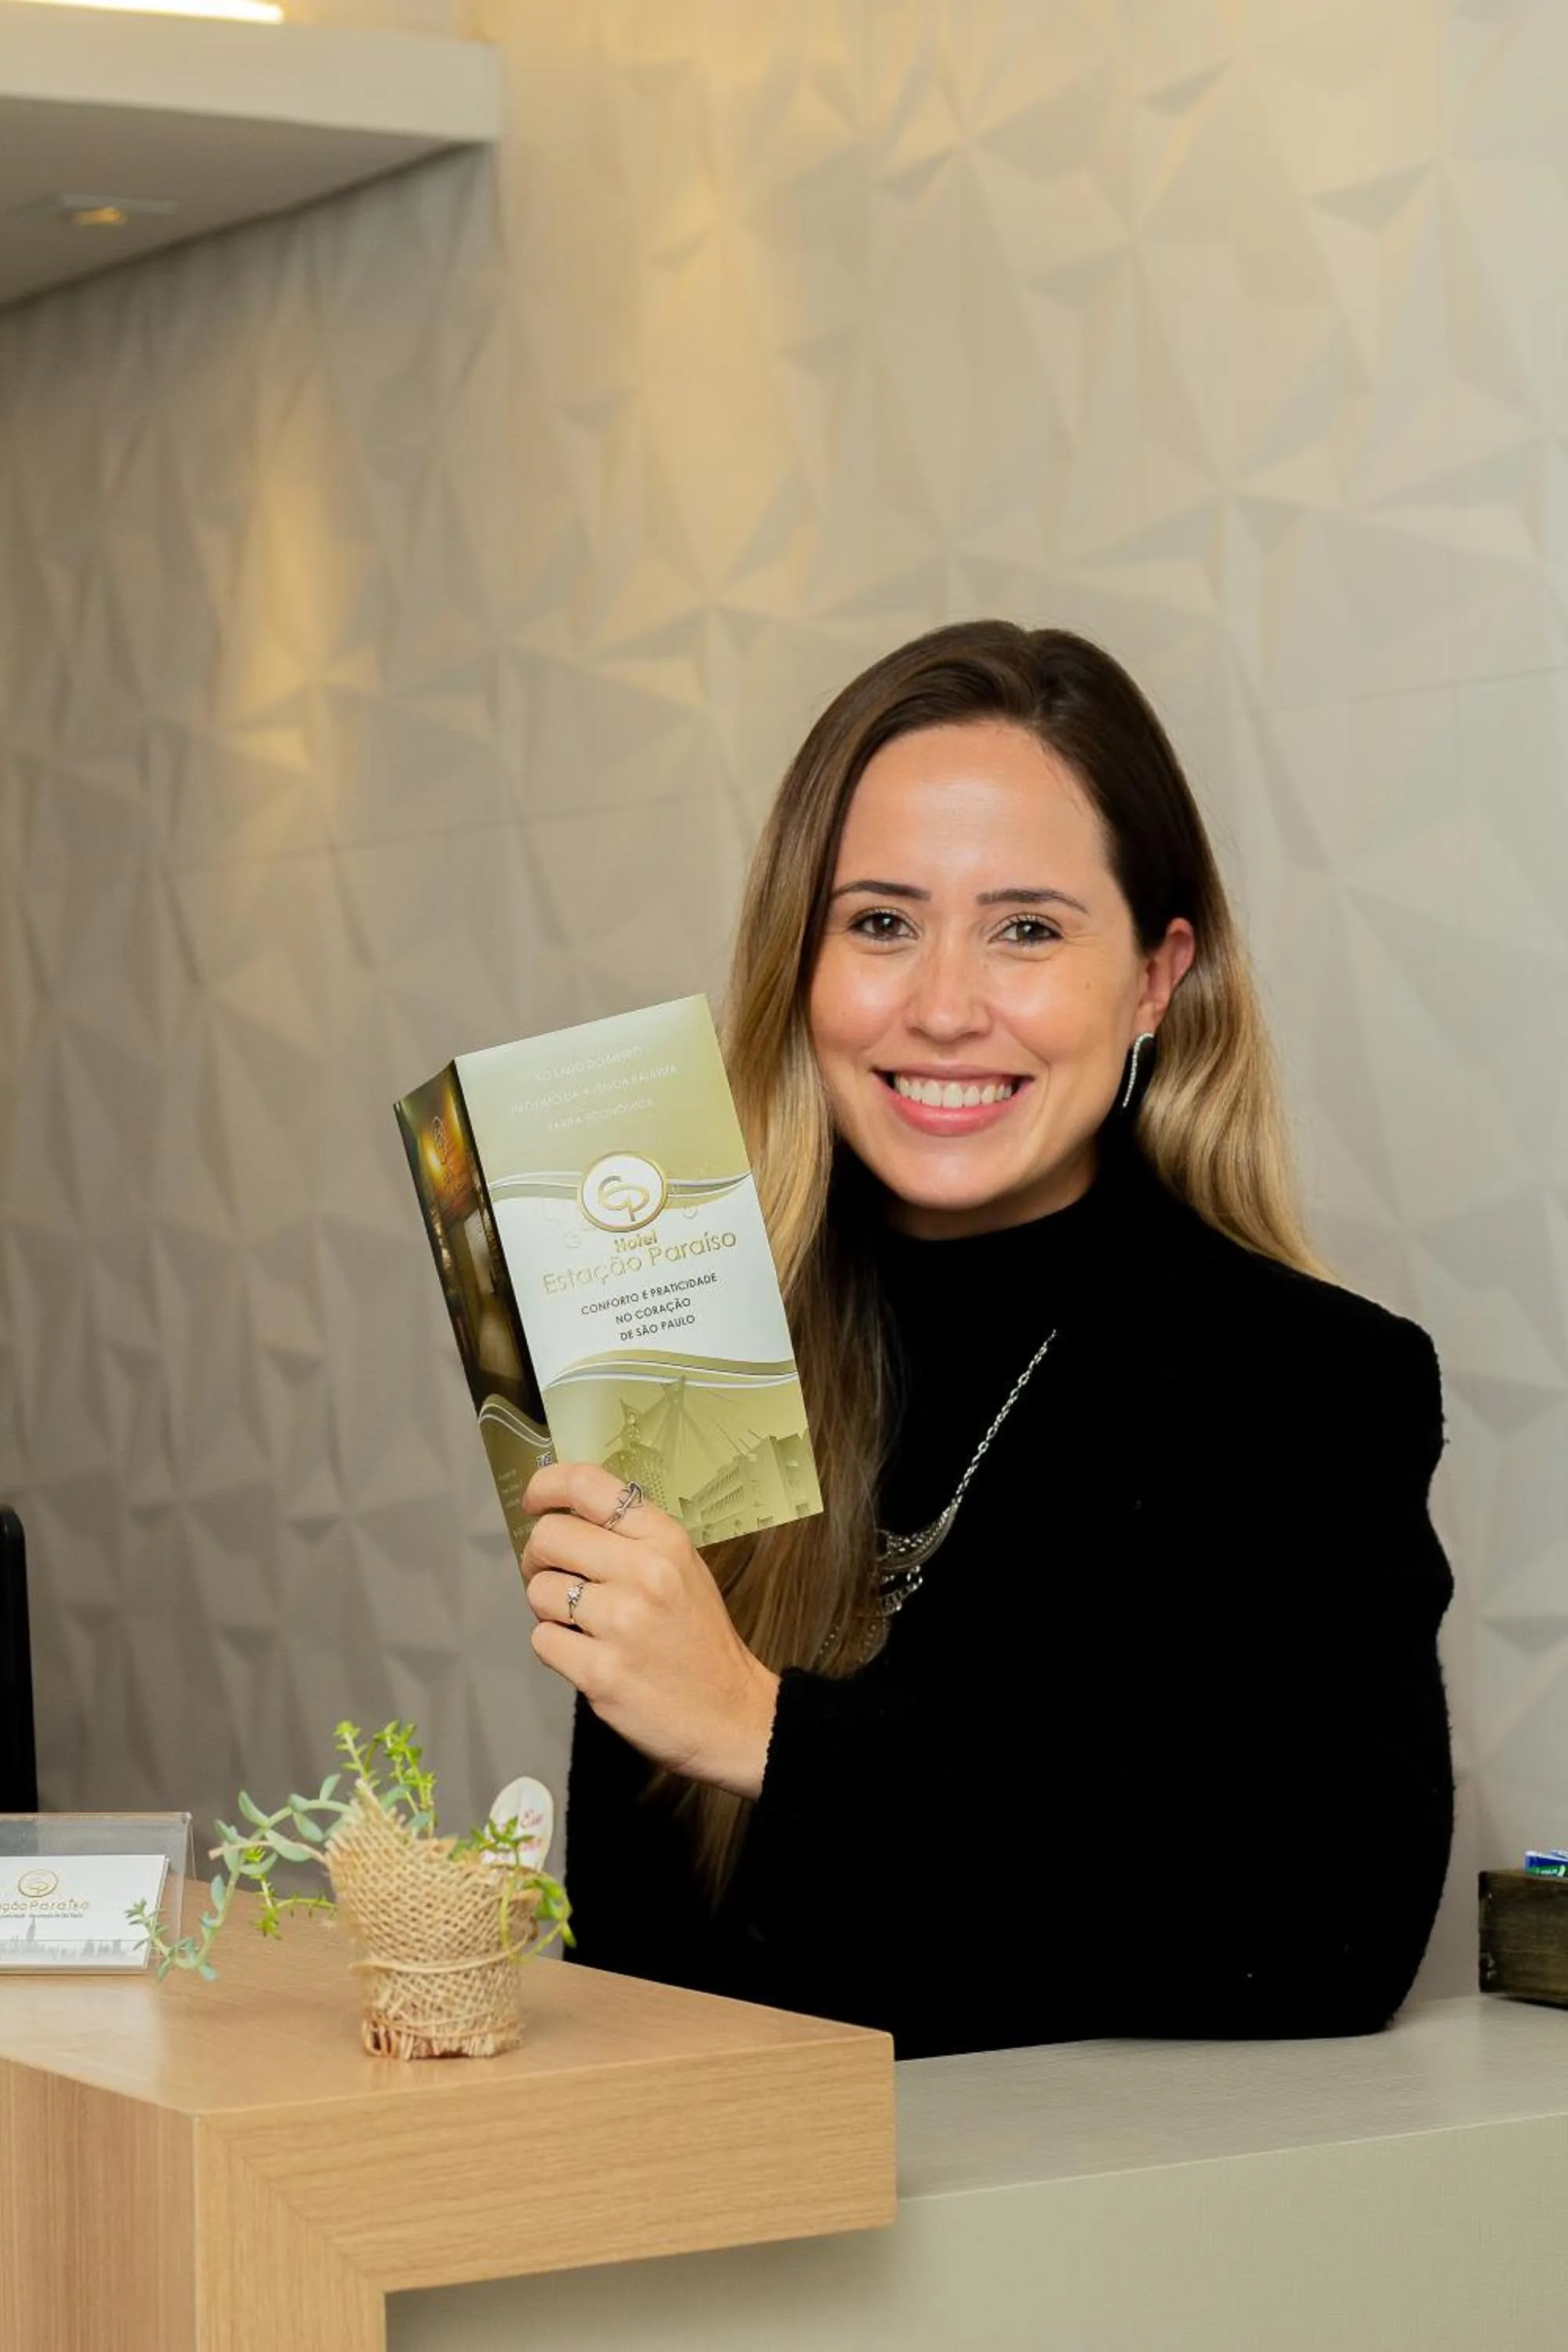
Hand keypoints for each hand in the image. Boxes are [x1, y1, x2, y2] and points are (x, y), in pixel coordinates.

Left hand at [519, 1462, 779, 1798]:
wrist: (730, 1714)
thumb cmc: (699, 1638)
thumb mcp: (682, 1567)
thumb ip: (630, 1537)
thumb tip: (562, 1515)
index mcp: (665, 1540)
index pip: (588, 1485)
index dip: (546, 1486)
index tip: (535, 1503)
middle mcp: (645, 1573)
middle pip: (548, 1536)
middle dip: (538, 1557)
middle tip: (554, 1575)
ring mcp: (622, 1624)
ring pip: (538, 1590)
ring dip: (547, 1607)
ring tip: (581, 1623)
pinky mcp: (601, 1673)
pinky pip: (542, 1640)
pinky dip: (555, 1648)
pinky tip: (586, 1655)